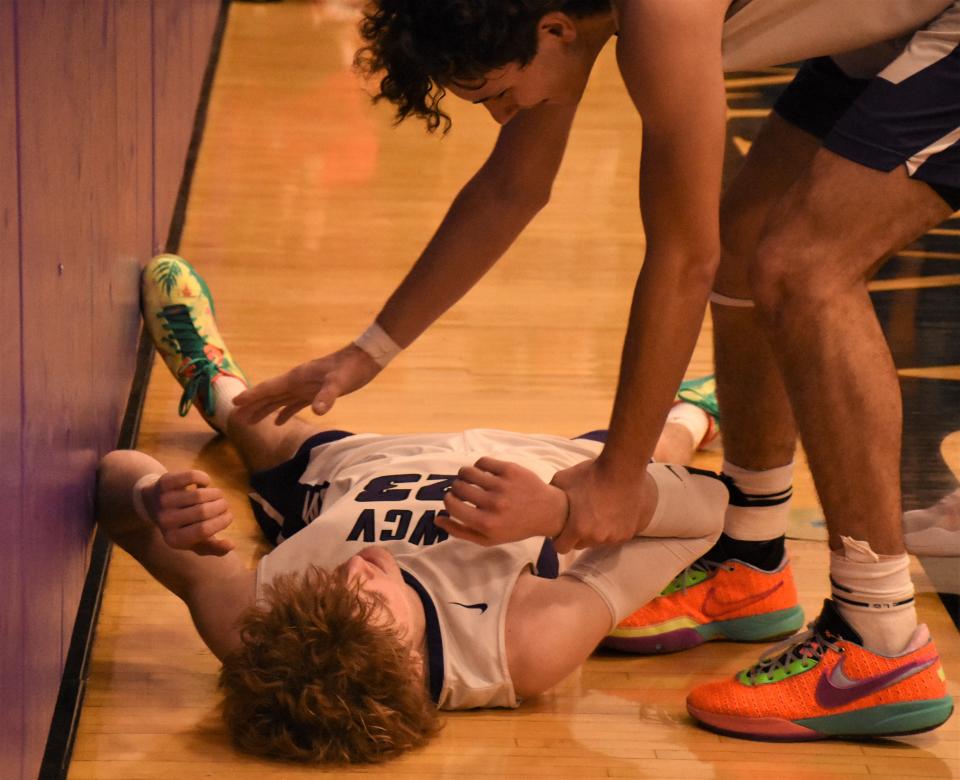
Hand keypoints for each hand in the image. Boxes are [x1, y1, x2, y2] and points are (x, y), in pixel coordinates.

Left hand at [142, 470, 233, 555]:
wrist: (154, 504)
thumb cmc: (182, 525)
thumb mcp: (197, 541)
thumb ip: (215, 548)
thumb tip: (232, 545)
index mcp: (174, 540)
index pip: (204, 530)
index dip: (222, 521)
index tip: (229, 516)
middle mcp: (165, 521)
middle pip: (203, 511)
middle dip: (221, 506)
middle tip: (224, 504)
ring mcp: (163, 501)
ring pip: (199, 494)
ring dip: (216, 493)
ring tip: (218, 495)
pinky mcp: (164, 483)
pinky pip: (192, 477)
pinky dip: (204, 478)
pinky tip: (205, 483)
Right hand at [231, 344, 380, 424]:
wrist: (366, 358)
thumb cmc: (351, 369)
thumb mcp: (339, 383)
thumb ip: (327, 396)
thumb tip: (317, 411)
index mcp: (297, 378)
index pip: (269, 388)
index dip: (252, 396)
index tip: (234, 404)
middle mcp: (297, 381)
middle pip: (269, 395)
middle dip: (252, 407)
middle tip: (235, 420)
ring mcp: (306, 386)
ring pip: (279, 399)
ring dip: (265, 410)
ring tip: (250, 422)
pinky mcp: (316, 391)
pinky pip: (294, 403)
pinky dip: (285, 412)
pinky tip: (279, 422)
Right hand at [437, 457, 567, 545]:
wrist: (547, 511)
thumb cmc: (514, 527)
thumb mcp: (488, 538)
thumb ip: (460, 531)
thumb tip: (437, 518)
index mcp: (485, 523)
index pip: (451, 504)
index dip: (448, 499)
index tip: (454, 499)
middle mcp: (493, 504)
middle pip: (458, 486)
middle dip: (457, 487)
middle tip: (465, 490)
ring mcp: (503, 485)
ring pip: (468, 471)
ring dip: (465, 474)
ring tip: (471, 479)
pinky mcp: (511, 470)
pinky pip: (483, 461)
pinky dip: (479, 465)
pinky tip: (484, 472)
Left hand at [549, 459, 648, 553]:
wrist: (624, 467)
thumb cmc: (591, 473)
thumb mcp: (562, 479)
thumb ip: (551, 495)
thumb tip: (543, 502)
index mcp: (579, 528)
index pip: (562, 548)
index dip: (559, 539)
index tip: (562, 529)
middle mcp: (597, 537)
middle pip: (582, 544)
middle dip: (579, 534)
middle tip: (582, 517)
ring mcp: (616, 536)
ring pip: (601, 541)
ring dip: (598, 532)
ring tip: (599, 512)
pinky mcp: (630, 532)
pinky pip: (617, 536)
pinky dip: (615, 527)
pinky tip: (614, 511)